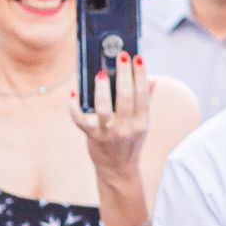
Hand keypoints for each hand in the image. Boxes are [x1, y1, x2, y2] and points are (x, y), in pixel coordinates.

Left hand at [67, 49, 153, 197]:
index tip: (137, 57)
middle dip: (123, 74)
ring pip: (104, 107)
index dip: (141, 74)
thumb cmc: (130, 142)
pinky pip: (80, 120)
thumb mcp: (143, 125)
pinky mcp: (92, 137)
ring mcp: (109, 133)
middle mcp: (127, 128)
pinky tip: (74, 92)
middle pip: (125, 97)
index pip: (143, 94)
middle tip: (120, 55)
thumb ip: (147, 102)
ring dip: (101, 88)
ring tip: (99, 73)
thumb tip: (152, 80)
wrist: (118, 170)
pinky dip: (74, 106)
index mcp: (142, 122)